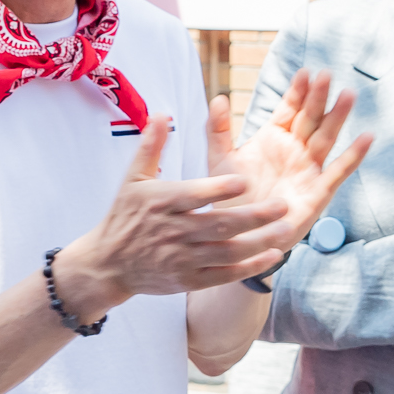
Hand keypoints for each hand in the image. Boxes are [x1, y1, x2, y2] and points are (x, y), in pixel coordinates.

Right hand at [58, 120, 293, 318]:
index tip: (246, 180)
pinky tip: (272, 256)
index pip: (195, 195)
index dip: (220, 189)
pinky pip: (224, 275)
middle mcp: (174, 231)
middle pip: (219, 224)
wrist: (108, 263)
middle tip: (282, 205)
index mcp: (162, 202)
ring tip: (285, 229)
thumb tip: (161, 113)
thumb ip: (151, 146)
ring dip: (259, 242)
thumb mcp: (133, 178)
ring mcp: (182, 259)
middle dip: (253, 216)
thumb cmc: (124, 215)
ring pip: (227, 251)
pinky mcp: (188, 280)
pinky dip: (249, 268)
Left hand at [206, 70, 373, 253]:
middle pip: (310, 119)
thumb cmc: (230, 197)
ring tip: (348, 95)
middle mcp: (295, 150)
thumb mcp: (220, 160)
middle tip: (327, 75)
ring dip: (338, 118)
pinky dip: (353, 156)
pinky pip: (338, 172)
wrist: (236, 235)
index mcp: (274, 138)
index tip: (305, 72)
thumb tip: (218, 97)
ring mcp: (308, 170)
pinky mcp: (317, 193)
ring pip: (326, 138)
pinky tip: (367, 138)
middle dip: (318, 98)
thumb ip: (218, 129)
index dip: (298, 91)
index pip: (289, 109)